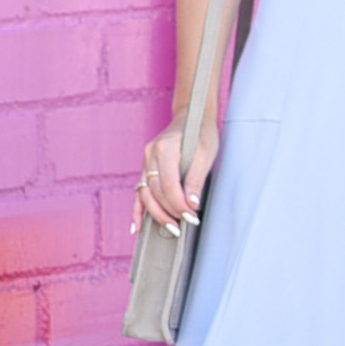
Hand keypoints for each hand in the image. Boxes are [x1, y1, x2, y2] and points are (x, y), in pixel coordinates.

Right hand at [133, 118, 218, 235]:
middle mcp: (150, 155)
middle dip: (169, 211)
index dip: (179, 203)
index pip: (168, 184)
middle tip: (185, 225)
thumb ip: (196, 178)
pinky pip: (139, 192)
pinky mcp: (145, 168)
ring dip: (156, 214)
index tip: (192, 216)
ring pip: (145, 194)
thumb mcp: (206, 153)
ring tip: (171, 229)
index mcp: (164, 149)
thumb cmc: (201, 133)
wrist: (192, 117)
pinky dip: (138, 210)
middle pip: (155, 191)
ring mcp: (145, 161)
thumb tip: (192, 204)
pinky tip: (138, 228)